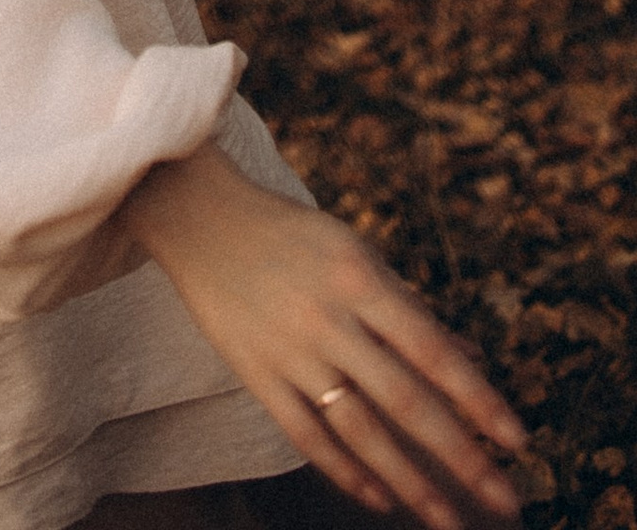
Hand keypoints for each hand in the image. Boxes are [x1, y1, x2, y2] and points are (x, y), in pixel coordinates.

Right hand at [123, 150, 525, 529]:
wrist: (199, 217)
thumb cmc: (291, 234)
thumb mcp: (354, 252)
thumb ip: (407, 307)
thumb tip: (470, 357)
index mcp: (358, 279)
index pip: (432, 350)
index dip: (478, 399)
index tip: (517, 441)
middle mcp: (328, 318)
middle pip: (405, 401)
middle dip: (461, 456)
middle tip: (505, 500)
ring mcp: (290, 350)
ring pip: (360, 430)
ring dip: (410, 482)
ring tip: (448, 521)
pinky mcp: (256, 373)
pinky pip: (306, 434)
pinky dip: (345, 471)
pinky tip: (379, 499)